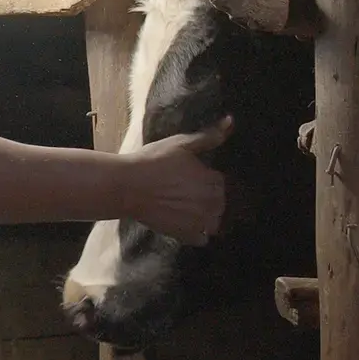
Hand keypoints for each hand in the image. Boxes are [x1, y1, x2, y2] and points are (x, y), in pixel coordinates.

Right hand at [119, 118, 230, 245]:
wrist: (128, 187)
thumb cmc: (153, 161)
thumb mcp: (181, 143)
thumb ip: (209, 136)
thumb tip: (231, 121)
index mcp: (211, 180)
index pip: (220, 182)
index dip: (207, 178)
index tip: (192, 177)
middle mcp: (210, 203)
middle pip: (219, 202)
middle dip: (208, 197)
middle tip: (187, 192)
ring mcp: (199, 221)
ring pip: (215, 221)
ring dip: (206, 216)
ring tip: (187, 208)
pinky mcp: (186, 235)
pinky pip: (203, 238)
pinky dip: (198, 233)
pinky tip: (184, 223)